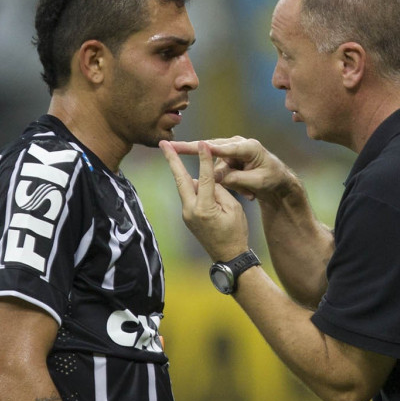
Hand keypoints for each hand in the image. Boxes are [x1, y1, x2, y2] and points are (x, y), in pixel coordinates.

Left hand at [161, 140, 250, 261]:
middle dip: (172, 160)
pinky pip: (189, 196)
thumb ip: (219, 191)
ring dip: (185, 172)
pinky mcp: (187, 217)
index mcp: (205, 208)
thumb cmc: (236, 233)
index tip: (202, 143)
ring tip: (177, 154)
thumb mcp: (234, 209)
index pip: (204, 178)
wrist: (228, 257)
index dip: (204, 159)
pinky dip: (193, 186)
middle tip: (163, 143)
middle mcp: (191, 211)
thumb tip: (207, 180)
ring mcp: (186, 215)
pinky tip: (196, 179)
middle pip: (180, 180)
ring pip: (185, 187)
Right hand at [165, 136, 298, 203]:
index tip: (182, 145)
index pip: (220, 148)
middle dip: (195, 154)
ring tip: (249, 193)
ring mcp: (233, 149)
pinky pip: (221, 169)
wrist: (281, 181)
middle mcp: (238, 144)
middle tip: (168, 147)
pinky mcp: (230, 157)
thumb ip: (236, 179)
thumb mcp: (257, 183)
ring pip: (216, 165)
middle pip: (211, 149)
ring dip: (228, 181)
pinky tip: (247, 191)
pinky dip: (229, 181)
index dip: (200, 148)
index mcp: (248, 147)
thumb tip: (215, 177)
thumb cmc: (273, 180)